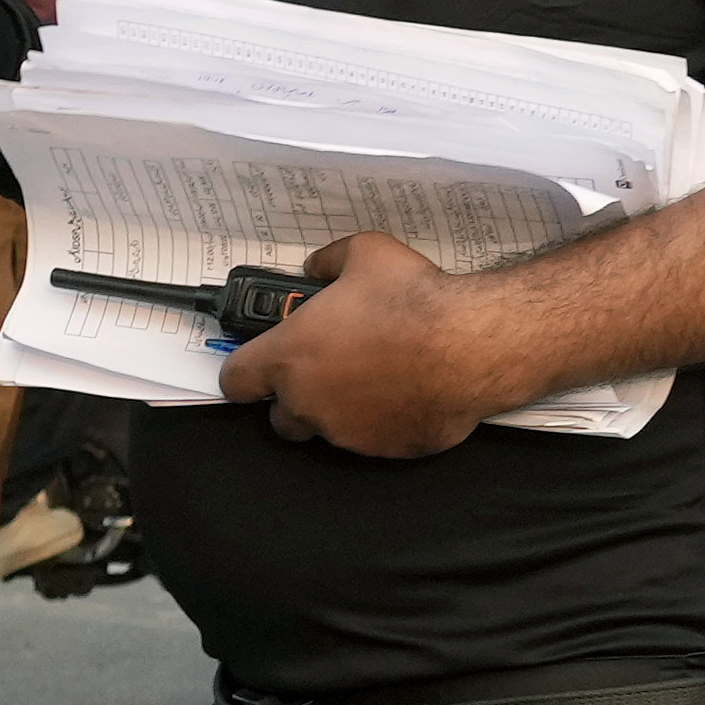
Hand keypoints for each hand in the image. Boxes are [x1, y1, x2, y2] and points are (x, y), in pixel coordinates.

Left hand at [218, 231, 513, 454]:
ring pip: (327, 430)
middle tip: (325, 369)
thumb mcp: (365, 254)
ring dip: (339, 409)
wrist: (469, 345)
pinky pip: (372, 439)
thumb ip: (329, 262)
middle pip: (279, 417)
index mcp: (290, 357)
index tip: (257, 365)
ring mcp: (346, 433)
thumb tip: (317, 267)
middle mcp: (309, 402)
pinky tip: (405, 391)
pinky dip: (381, 422)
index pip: (235, 381)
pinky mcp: (384, 450)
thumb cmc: (413, 300)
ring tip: (374, 375)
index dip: (244, 372)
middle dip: (296, 397)